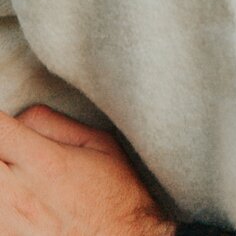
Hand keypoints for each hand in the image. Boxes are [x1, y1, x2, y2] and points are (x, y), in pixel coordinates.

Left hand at [0, 106, 171, 235]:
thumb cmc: (116, 196)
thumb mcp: (99, 144)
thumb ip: (54, 124)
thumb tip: (20, 118)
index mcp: (44, 163)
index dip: (0, 123)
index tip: (6, 127)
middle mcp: (20, 196)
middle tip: (14, 152)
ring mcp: (11, 227)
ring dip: (0, 179)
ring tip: (16, 175)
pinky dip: (3, 208)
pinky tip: (17, 202)